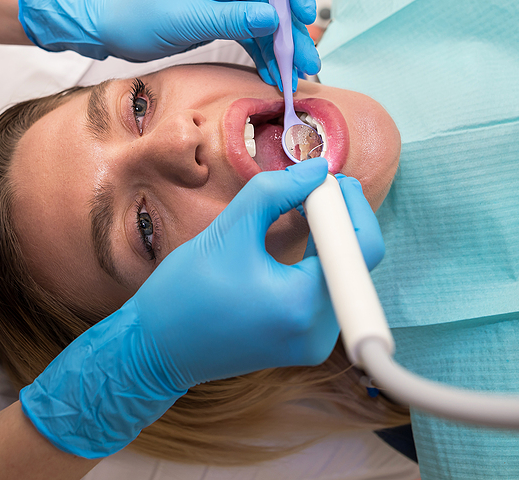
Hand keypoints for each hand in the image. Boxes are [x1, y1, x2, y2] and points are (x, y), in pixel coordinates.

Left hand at [17, 0, 319, 87]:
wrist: (111, 31)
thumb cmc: (139, 15)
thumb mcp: (187, 18)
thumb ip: (232, 18)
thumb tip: (273, 19)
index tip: (305, 16)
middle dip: (292, 30)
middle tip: (309, 61)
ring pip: (266, 20)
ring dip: (283, 48)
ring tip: (298, 77)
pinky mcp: (222, 19)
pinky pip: (251, 35)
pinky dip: (263, 55)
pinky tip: (275, 75)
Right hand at [19, 159, 385, 457]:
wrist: (156, 348)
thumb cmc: (185, 292)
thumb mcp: (229, 229)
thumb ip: (277, 190)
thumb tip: (317, 169)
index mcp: (303, 303)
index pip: (362, 246)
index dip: (350, 204)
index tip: (325, 177)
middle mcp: (319, 331)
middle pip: (355, 261)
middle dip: (338, 218)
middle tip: (311, 188)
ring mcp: (312, 343)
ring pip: (341, 276)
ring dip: (328, 239)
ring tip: (299, 211)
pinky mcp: (302, 344)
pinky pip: (325, 293)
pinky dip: (316, 263)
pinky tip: (294, 242)